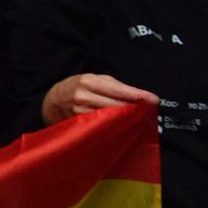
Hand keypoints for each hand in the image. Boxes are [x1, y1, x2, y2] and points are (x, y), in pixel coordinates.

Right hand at [41, 72, 155, 124]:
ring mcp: (81, 113)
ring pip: (111, 119)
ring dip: (127, 120)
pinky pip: (102, 128)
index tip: (154, 99)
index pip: (118, 90)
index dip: (137, 95)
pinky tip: (124, 127)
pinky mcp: (80, 126)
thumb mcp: (94, 79)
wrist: (53, 100)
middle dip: (135, 109)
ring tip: (138, 119)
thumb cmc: (78, 87)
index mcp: (89, 82)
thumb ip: (116, 86)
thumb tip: (142, 96)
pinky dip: (115, 127)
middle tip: (148, 111)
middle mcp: (84, 97)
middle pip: (117, 106)